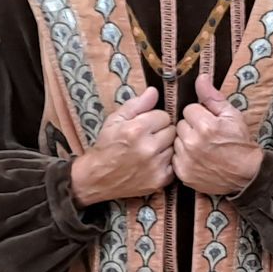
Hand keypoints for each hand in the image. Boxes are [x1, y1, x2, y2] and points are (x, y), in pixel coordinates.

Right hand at [70, 87, 174, 205]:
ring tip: (150, 150)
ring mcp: (156, 166)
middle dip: (162, 132)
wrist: (97, 178)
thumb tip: (154, 91)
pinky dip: (167, 163)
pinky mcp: (161, 180)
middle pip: (172, 131)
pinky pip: (175, 164)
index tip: (146, 125)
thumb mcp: (115, 120)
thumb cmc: (106, 146)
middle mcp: (149, 148)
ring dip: (166, 147)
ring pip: (175, 147)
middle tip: (149, 138)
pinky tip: (153, 162)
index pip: (164, 116)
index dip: (155, 119)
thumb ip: (136, 105)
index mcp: (137, 130)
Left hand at [174, 72, 262, 196]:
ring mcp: (186, 159)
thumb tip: (200, 77)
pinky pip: (175, 157)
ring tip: (202, 148)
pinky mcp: (183, 173)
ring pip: (176, 141)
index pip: (189, 109)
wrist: (247, 175)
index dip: (201, 115)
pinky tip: (198, 159)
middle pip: (180, 125)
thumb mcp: (232, 116)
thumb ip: (213, 97)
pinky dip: (184, 158)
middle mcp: (192, 142)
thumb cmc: (240, 144)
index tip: (210, 124)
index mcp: (205, 125)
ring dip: (186, 142)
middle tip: (207, 137)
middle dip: (191, 128)